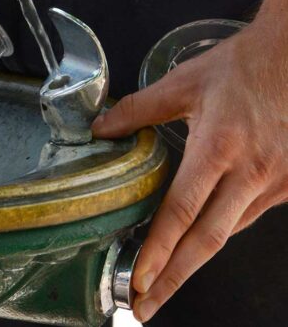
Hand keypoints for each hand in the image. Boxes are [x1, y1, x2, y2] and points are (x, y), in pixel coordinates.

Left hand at [92, 16, 287, 321]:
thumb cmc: (241, 66)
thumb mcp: (184, 83)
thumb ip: (138, 109)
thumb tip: (100, 129)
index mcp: (220, 148)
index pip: (181, 211)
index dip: (157, 250)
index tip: (139, 280)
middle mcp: (251, 173)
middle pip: (207, 241)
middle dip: (172, 280)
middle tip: (144, 307)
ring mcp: (274, 182)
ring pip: (228, 233)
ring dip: (194, 260)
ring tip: (164, 281)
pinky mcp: (287, 184)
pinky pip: (247, 217)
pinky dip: (220, 233)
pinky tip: (200, 242)